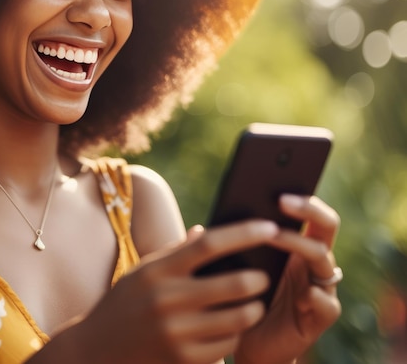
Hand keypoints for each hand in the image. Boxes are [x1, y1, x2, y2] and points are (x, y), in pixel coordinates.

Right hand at [66, 220, 278, 363]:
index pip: (209, 245)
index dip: (243, 234)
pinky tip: (234, 327)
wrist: (98, 347)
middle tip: (264, 274)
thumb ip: (176, 252)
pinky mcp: (182, 360)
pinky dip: (236, 335)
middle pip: (232, 284)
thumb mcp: (145, 270)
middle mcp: (167, 299)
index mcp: (159, 270)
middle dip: (257, 278)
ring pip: (237, 319)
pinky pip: (226, 346)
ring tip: (255, 302)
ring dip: (253, 309)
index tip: (269, 227)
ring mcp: (175, 332)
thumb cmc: (127, 300)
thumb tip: (206, 232)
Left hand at [234, 195, 341, 363]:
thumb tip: (198, 230)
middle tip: (281, 201)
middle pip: (325, 227)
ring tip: (275, 236)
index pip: (308, 212)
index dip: (300, 197)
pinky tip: (305, 293)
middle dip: (308, 210)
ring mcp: (317, 287)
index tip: (276, 187)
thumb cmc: (234, 297)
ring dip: (300, 244)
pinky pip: (328, 304)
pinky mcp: (317, 317)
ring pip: (323, 258)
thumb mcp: (229, 268)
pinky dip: (318, 297)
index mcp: (294, 244)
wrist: (240, 339)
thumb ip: (222, 249)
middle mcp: (310, 262)